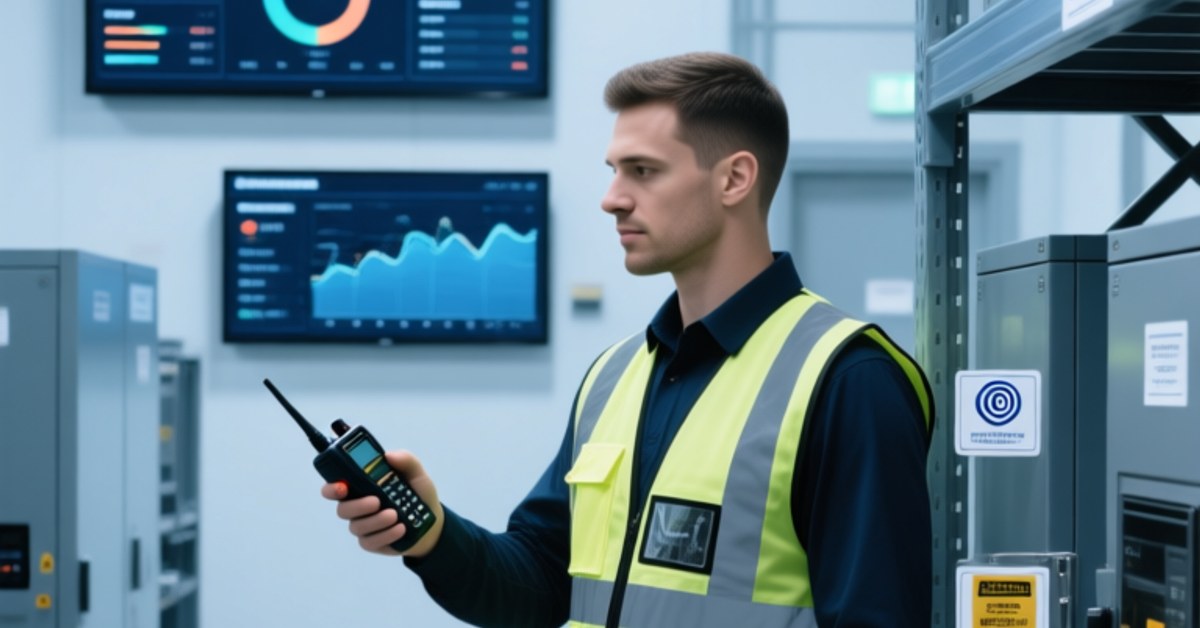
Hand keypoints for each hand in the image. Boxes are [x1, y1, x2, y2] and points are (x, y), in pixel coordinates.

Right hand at [320, 450, 444, 558]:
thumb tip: (388, 455)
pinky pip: (369, 542)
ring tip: (395, 515)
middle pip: (342, 509)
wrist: (432, 522)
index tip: (342, 487)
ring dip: (376, 521)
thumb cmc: (418, 494)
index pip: (335, 486)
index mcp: (361, 486)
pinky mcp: (371, 542)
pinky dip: (385, 535)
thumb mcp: (416, 473)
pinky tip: (400, 529)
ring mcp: (363, 526)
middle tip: (377, 501)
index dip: (332, 487)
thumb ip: (405, 460)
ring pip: (356, 526)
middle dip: (358, 506)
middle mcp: (357, 506)